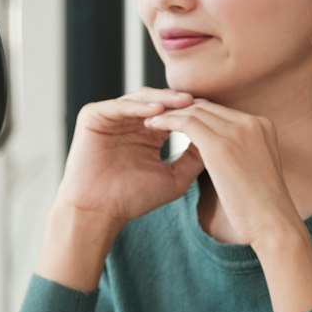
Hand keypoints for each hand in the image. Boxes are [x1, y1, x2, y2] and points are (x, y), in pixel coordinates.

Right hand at [36, 88, 205, 289]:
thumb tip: (219, 142)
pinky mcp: (93, 116)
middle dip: (179, 102)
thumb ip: (194, 159)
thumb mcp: (174, 178)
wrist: (100, 211)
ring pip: (141, 99)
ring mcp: (111, 116)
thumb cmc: (133, 199)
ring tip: (182, 103)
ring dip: (162, 100)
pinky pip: (119, 106)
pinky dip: (137, 107)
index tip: (214, 113)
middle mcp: (130, 121)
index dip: (192, 112)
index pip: (173, 113)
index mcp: (149, 133)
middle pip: (159, 101)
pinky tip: (156, 111)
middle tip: (199, 101)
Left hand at [142, 99, 305, 254]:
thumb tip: (219, 160)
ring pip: (195, 110)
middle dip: (180, 110)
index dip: (196, 113)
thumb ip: (240, 156)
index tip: (177, 121)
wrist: (274, 225)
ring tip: (150, 121)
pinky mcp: (221, 145)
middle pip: (208, 106)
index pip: (221, 111)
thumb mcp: (254, 172)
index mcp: (262, 127)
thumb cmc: (263, 209)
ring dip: (169, 114)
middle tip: (157, 117)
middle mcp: (252, 122)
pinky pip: (186, 123)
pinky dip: (166, 122)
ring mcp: (238, 131)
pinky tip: (151, 127)